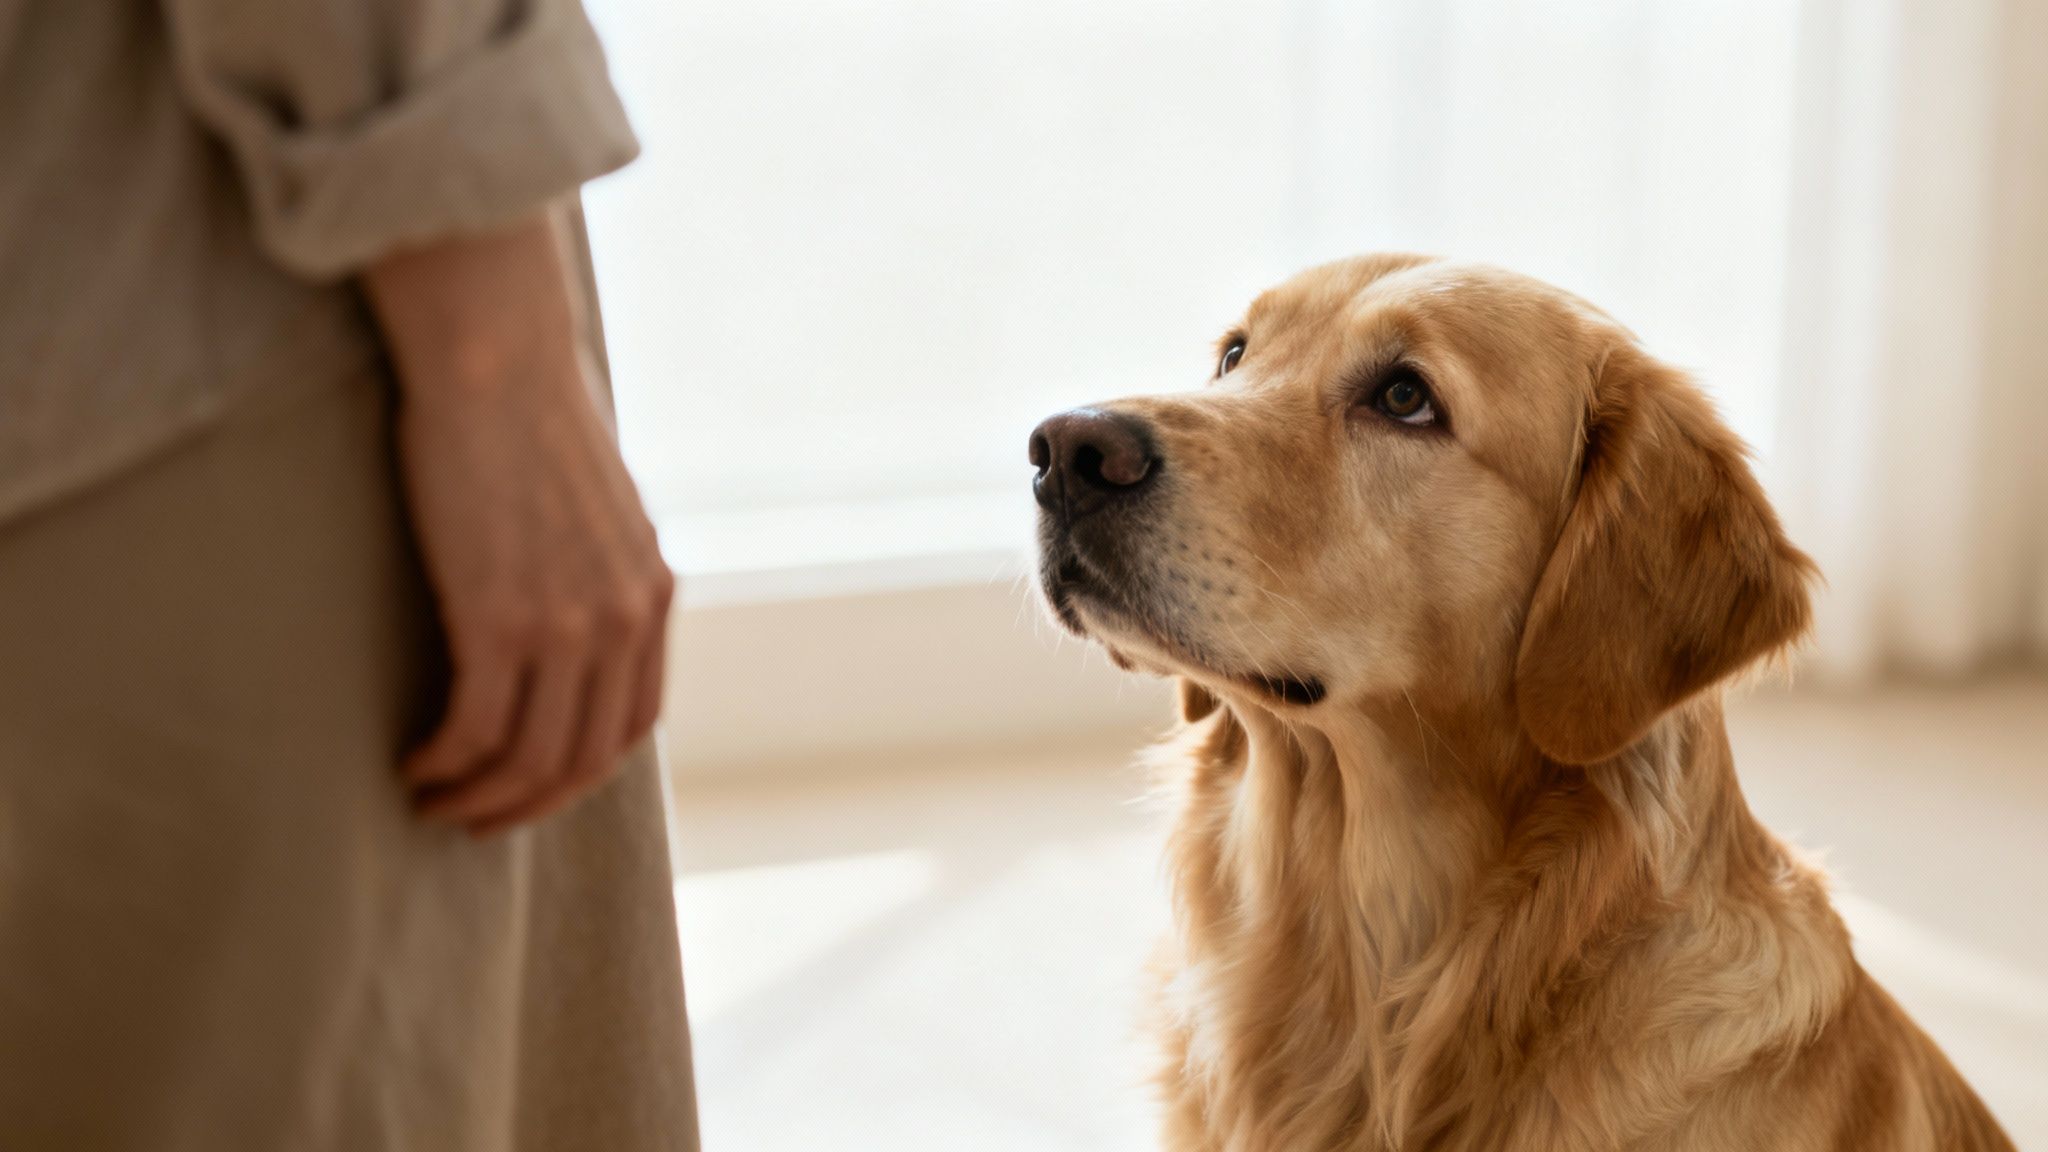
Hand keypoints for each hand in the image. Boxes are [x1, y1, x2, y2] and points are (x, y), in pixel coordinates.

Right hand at [364, 213, 673, 835]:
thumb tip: (572, 606)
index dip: (582, 770)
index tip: (532, 785)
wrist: (497, 359)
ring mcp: (568, 624)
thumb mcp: (598, 502)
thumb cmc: (527, 414)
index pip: (636, 722)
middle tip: (474, 818)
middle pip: (586, 756)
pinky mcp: (502, 618)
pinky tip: (413, 764)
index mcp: (653, 591)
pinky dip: (444, 761)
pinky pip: (477, 727)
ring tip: (432, 800)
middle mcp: (625, 617)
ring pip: (530, 756)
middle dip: (529, 802)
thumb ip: (600, 567)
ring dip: (478, 795)